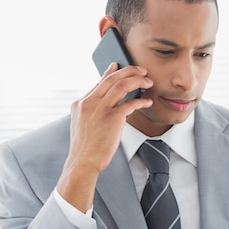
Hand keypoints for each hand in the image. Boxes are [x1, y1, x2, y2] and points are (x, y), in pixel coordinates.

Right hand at [57, 63, 152, 211]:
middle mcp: (88, 103)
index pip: (99, 82)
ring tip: (148, 81)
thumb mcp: (82, 124)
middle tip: (142, 70)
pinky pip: (129, 103)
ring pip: (121, 85)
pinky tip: (147, 102)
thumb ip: (91, 111)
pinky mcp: (111, 119)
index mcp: (80, 103)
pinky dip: (141, 101)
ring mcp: (99, 110)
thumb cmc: (85, 148)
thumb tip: (105, 102)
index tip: (119, 65)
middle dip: (129, 71)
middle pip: (112, 79)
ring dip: (137, 81)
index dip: (111, 72)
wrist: (82, 163)